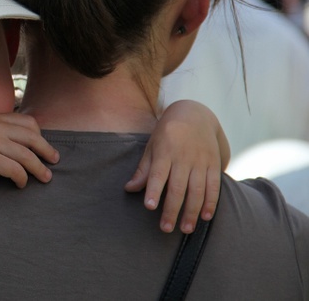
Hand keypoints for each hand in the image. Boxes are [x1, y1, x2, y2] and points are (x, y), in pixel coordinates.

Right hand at [0, 112, 59, 187]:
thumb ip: (3, 130)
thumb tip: (29, 141)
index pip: (30, 123)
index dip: (40, 136)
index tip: (43, 147)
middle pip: (33, 139)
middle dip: (47, 152)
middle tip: (54, 162)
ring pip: (27, 157)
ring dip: (39, 169)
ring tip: (45, 178)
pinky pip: (16, 171)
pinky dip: (22, 179)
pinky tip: (21, 184)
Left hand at [125, 100, 225, 233]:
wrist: (195, 114)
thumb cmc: (167, 134)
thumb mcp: (152, 146)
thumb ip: (143, 169)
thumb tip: (129, 188)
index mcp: (165, 152)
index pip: (158, 174)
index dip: (154, 190)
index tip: (149, 206)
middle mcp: (184, 158)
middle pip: (178, 188)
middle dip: (172, 210)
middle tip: (165, 228)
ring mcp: (201, 161)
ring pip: (197, 190)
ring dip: (191, 212)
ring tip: (185, 229)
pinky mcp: (214, 164)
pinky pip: (214, 186)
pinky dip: (211, 202)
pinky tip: (205, 217)